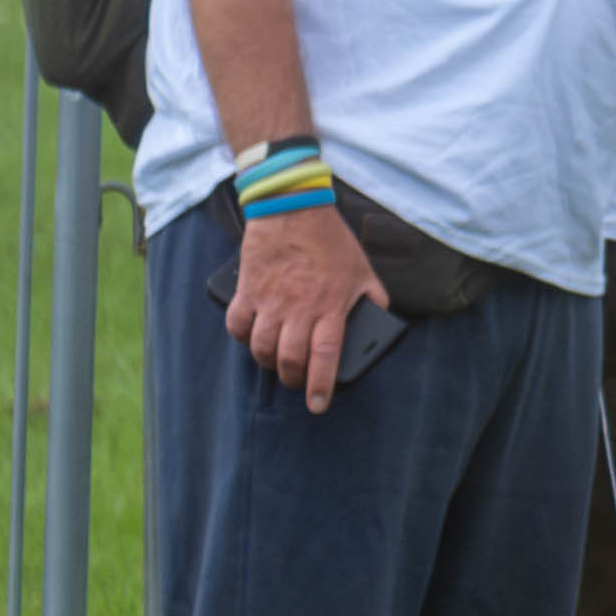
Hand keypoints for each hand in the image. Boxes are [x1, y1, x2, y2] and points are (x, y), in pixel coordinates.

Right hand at [226, 201, 386, 412]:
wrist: (293, 210)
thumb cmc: (332, 242)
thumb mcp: (365, 272)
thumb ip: (373, 300)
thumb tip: (378, 323)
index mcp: (330, 306)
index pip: (325, 356)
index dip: (320, 386)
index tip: (318, 405)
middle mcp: (297, 308)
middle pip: (289, 359)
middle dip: (294, 379)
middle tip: (299, 382)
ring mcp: (269, 301)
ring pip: (261, 349)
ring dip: (268, 363)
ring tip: (278, 362)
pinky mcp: (247, 291)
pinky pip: (237, 326)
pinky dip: (243, 338)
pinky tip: (253, 338)